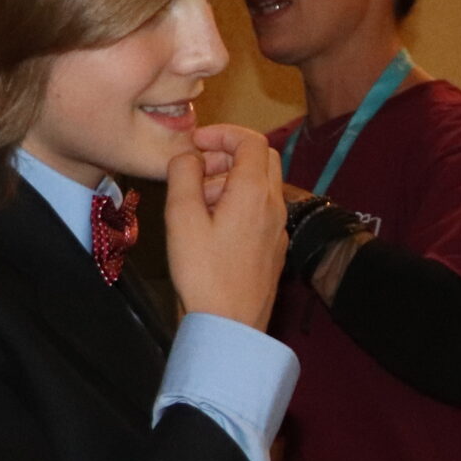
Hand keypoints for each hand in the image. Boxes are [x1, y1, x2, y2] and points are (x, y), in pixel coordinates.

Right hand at [165, 125, 285, 330]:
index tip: (196, 145)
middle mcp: (275, 206)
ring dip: (233, 181)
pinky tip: (214, 227)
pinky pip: (262, 211)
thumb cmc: (202, 273)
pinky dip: (240, 204)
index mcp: (254, 192)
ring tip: (199, 202)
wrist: (229, 326)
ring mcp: (279, 229)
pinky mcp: (274, 249)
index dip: (223, 134)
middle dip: (230, 154)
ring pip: (263, 186)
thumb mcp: (181, 217)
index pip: (252, 141)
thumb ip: (184, 174)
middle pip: (263, 159)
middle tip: (199, 170)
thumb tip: (189, 155)